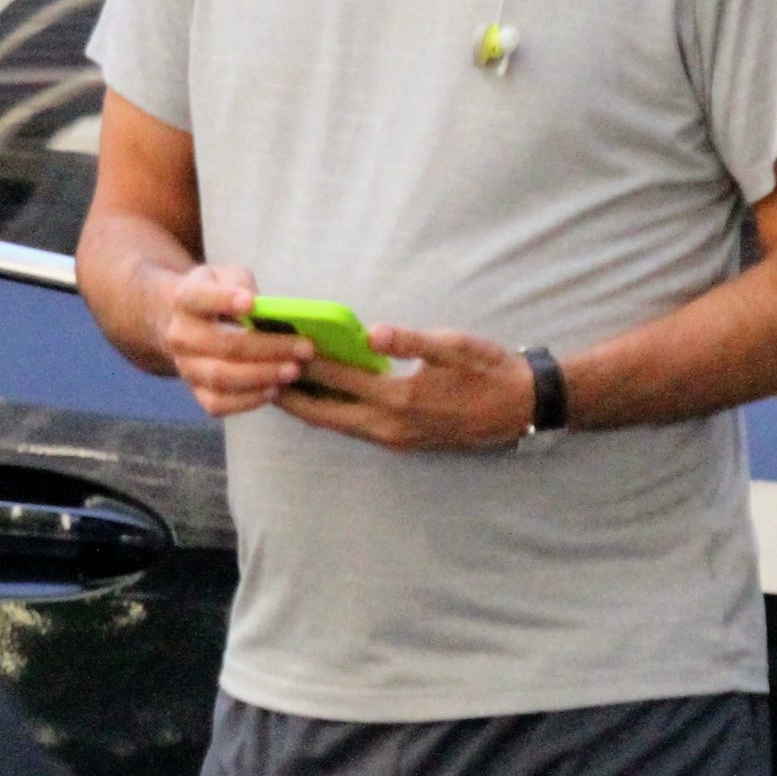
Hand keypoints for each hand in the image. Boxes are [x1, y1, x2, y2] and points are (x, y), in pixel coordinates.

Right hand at [153, 264, 309, 417]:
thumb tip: (265, 307)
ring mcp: (186, 367)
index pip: (199, 298)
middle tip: (304, 348)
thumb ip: (242, 284)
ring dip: (262, 376)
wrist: (189, 323)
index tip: (251, 302)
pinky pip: (218, 404)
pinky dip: (248, 400)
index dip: (223, 300)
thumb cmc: (220, 295)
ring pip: (221, 378)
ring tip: (294, 370)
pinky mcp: (196, 392)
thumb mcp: (228, 276)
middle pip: (223, 345)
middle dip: (267, 348)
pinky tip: (274, 390)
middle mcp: (180, 335)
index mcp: (186, 300)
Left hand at [277, 324, 536, 451]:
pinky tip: (320, 401)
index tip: (275, 345)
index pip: (339, 379)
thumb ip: (410, 341)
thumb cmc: (488, 370)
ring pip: (338, 425)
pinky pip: (355, 429)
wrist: (520, 407)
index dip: (305, 362)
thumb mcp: (454, 347)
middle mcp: (391, 426)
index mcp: (401, 399)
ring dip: (308, 408)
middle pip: (325, 414)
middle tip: (257, 375)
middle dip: (290, 396)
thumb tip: (371, 333)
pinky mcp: (402, 442)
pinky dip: (332, 414)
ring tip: (277, 388)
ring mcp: (396, 439)